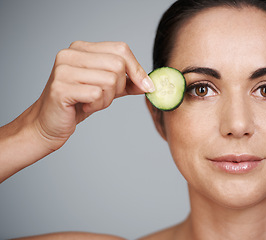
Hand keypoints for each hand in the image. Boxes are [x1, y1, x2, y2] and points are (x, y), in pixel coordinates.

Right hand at [31, 41, 154, 150]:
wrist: (49, 123)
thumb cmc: (78, 103)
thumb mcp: (107, 89)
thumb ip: (127, 83)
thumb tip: (149, 83)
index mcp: (82, 48)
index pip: (121, 49)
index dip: (137, 69)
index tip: (146, 86)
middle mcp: (71, 54)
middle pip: (118, 65)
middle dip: (120, 86)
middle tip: (105, 97)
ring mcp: (64, 70)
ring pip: (110, 80)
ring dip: (107, 98)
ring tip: (92, 102)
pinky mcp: (61, 88)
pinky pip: (97, 95)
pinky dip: (97, 106)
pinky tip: (84, 107)